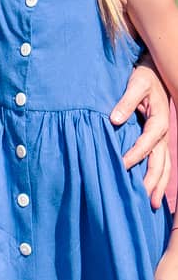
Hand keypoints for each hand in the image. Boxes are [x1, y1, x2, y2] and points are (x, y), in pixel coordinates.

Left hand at [111, 64, 171, 209]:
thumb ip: (126, 101)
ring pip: (164, 166)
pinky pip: (161, 163)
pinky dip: (158, 178)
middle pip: (160, 161)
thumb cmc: (143, 78)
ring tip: (152, 205)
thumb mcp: (135, 84)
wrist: (154, 73)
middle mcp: (163, 133)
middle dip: (152, 181)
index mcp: (158, 120)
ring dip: (158, 185)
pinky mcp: (158, 141)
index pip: (148, 142)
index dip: (136, 154)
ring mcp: (162, 139)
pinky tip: (152, 193)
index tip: (122, 165)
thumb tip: (114, 119)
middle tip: (143, 200)